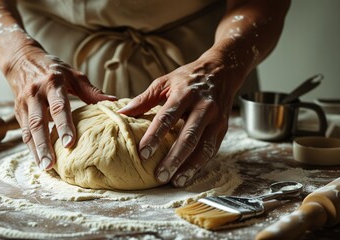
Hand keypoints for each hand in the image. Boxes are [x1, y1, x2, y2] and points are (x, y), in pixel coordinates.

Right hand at [6, 44, 115, 170]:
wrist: (22, 59)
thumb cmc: (53, 68)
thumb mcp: (73, 74)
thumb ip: (91, 91)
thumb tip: (114, 102)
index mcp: (52, 83)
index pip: (58, 106)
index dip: (63, 125)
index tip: (70, 143)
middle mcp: (35, 94)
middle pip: (38, 122)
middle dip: (44, 144)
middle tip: (52, 164)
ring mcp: (24, 104)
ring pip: (28, 130)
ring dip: (36, 150)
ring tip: (45, 167)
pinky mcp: (17, 111)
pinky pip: (23, 132)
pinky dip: (31, 148)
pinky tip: (39, 161)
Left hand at [118, 50, 243, 186]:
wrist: (221, 71)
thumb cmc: (187, 78)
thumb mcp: (164, 82)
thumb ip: (144, 99)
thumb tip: (122, 113)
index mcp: (185, 94)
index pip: (167, 117)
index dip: (155, 136)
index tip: (143, 153)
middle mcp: (203, 107)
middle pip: (188, 137)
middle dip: (174, 158)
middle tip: (159, 175)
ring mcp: (216, 118)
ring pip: (203, 147)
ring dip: (190, 166)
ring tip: (176, 181)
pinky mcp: (223, 128)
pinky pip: (212, 149)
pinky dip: (201, 164)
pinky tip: (189, 174)